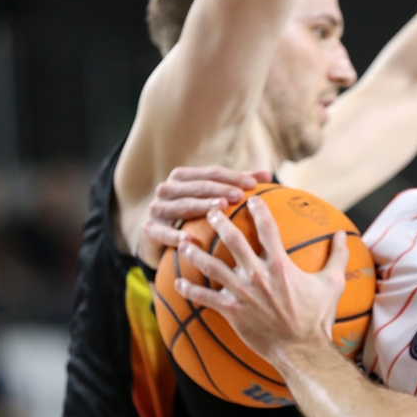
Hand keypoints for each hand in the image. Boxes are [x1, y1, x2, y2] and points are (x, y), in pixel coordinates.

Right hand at [135, 166, 269, 267]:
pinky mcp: (149, 230)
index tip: (254, 184)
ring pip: (181, 205)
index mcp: (184, 178)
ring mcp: (156, 208)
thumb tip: (267, 174)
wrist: (158, 243)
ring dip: (201, 206)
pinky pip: (162, 232)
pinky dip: (175, 236)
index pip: (211, 173)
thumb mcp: (212, 200)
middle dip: (219, 189)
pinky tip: (190, 240)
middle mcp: (168, 189)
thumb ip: (237, 186)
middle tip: (239, 196)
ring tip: (220, 210)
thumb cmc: (192, 219)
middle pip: (197, 186)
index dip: (232, 177)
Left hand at [173, 198, 348, 362]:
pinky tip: (177, 282)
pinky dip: (189, 290)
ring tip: (185, 241)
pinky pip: (204, 298)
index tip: (250, 199)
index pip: (267, 228)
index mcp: (280, 265)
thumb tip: (343, 235)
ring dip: (195, 252)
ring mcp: (242, 293)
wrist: (302, 350)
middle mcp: (258, 274)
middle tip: (209, 210)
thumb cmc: (318, 318)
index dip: (258, 209)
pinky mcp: (231, 311)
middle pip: (232, 240)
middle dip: (219, 221)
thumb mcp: (332, 284)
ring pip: (211, 265)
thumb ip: (338, 256)